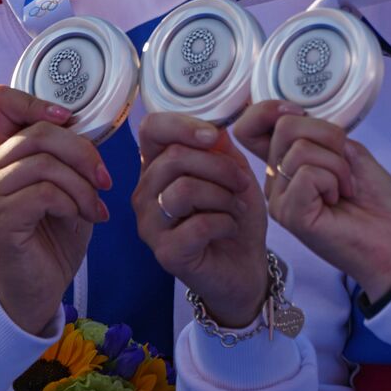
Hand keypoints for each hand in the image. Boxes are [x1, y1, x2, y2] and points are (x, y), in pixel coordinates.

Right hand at [0, 86, 110, 334]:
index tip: (69, 119)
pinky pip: (43, 193)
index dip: (36, 101)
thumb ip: (69, 155)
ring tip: (96, 207)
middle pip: (37, 133)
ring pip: (42, 163)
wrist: (39, 288)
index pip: (1, 101)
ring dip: (81, 184)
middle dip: (83, 152)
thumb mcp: (69, 185)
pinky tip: (81, 218)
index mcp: (6, 154)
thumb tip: (91, 127)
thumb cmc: (55, 235)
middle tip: (105, 179)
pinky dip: (72, 203)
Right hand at [132, 113, 267, 327]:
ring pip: (183, 190)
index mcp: (157, 166)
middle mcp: (144, 193)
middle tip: (242, 184)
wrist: (246, 265)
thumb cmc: (235, 214)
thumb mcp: (234, 171)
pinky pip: (197, 225)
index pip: (150, 129)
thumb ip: (220, 147)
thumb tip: (212, 126)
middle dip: (220, 167)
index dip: (183, 125)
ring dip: (223, 196)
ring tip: (236, 208)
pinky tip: (229, 228)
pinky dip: (224, 222)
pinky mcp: (165, 253)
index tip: (214, 137)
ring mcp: (150, 225)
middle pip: (173, 157)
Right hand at [234, 101, 390, 301]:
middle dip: (329, 137)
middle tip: (346, 167)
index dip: (267, 109)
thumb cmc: (377, 202)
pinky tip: (338, 200)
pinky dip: (334, 179)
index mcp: (288, 163)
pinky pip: (307, 173)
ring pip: (299, 149)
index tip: (298, 112)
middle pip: (285, 126)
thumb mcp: (350, 152)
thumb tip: (293, 114)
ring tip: (345, 189)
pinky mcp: (290, 214)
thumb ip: (319, 134)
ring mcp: (280, 199)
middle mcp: (277, 181)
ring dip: (337, 164)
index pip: (250, 127)